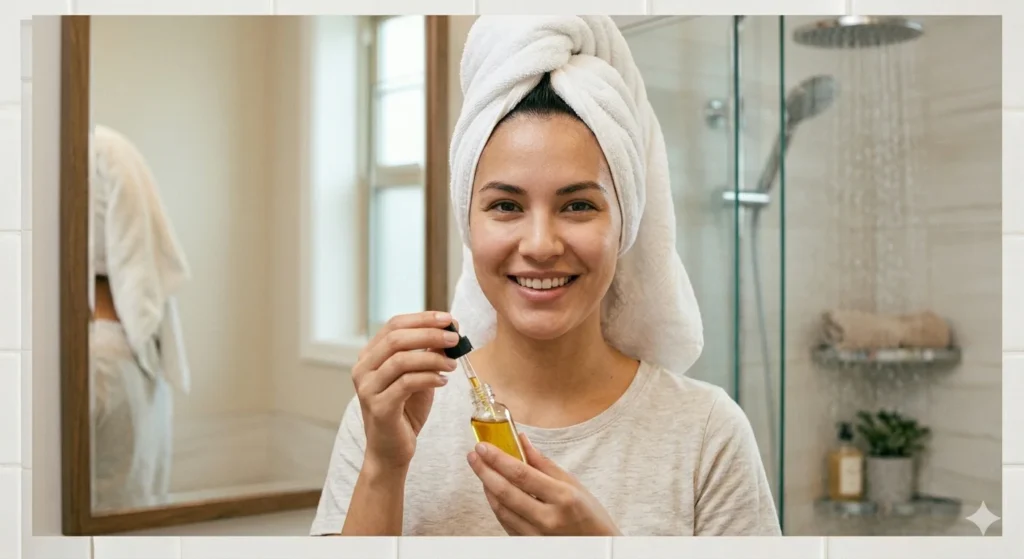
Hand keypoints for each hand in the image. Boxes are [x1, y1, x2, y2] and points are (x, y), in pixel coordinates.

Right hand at [352, 311, 460, 472]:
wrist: (391, 451)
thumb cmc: (405, 412)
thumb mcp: (418, 377)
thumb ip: (427, 355)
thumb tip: (448, 332)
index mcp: (370, 356)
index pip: (394, 325)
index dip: (423, 319)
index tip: (449, 319)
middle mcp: (363, 368)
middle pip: (396, 338)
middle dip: (429, 334)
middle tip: (455, 339)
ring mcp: (367, 388)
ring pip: (401, 360)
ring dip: (432, 358)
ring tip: (453, 364)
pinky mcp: (378, 407)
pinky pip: (406, 383)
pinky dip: (428, 378)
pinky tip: (443, 381)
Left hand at [467, 432, 621, 535]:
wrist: (598, 547)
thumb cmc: (590, 515)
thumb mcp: (573, 484)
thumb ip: (543, 463)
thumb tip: (521, 441)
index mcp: (563, 498)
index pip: (522, 474)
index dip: (498, 459)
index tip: (483, 446)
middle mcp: (548, 518)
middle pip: (506, 492)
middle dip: (484, 471)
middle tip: (474, 455)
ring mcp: (537, 535)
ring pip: (501, 509)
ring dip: (487, 487)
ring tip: (481, 470)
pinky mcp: (529, 544)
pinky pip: (506, 523)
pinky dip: (496, 504)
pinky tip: (492, 491)